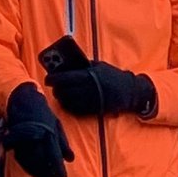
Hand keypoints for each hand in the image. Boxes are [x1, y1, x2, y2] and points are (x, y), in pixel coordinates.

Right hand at [1, 81, 73, 176]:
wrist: (23, 102)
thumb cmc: (43, 114)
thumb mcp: (56, 125)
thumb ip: (63, 143)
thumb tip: (70, 159)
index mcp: (48, 133)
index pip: (53, 156)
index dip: (57, 168)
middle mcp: (36, 138)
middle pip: (41, 162)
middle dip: (48, 175)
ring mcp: (24, 141)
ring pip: (31, 163)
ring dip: (38, 174)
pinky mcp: (15, 142)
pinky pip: (22, 159)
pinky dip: (29, 168)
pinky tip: (35, 173)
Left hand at [38, 36, 158, 119]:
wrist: (129, 92)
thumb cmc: (113, 75)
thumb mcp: (98, 66)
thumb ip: (83, 66)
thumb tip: (67, 67)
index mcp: (89, 75)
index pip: (65, 77)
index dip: (54, 78)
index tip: (48, 78)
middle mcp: (88, 89)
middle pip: (64, 90)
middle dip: (56, 88)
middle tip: (53, 86)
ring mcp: (89, 101)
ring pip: (68, 101)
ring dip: (61, 97)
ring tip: (59, 93)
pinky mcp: (92, 110)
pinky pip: (75, 110)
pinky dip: (68, 106)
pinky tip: (67, 102)